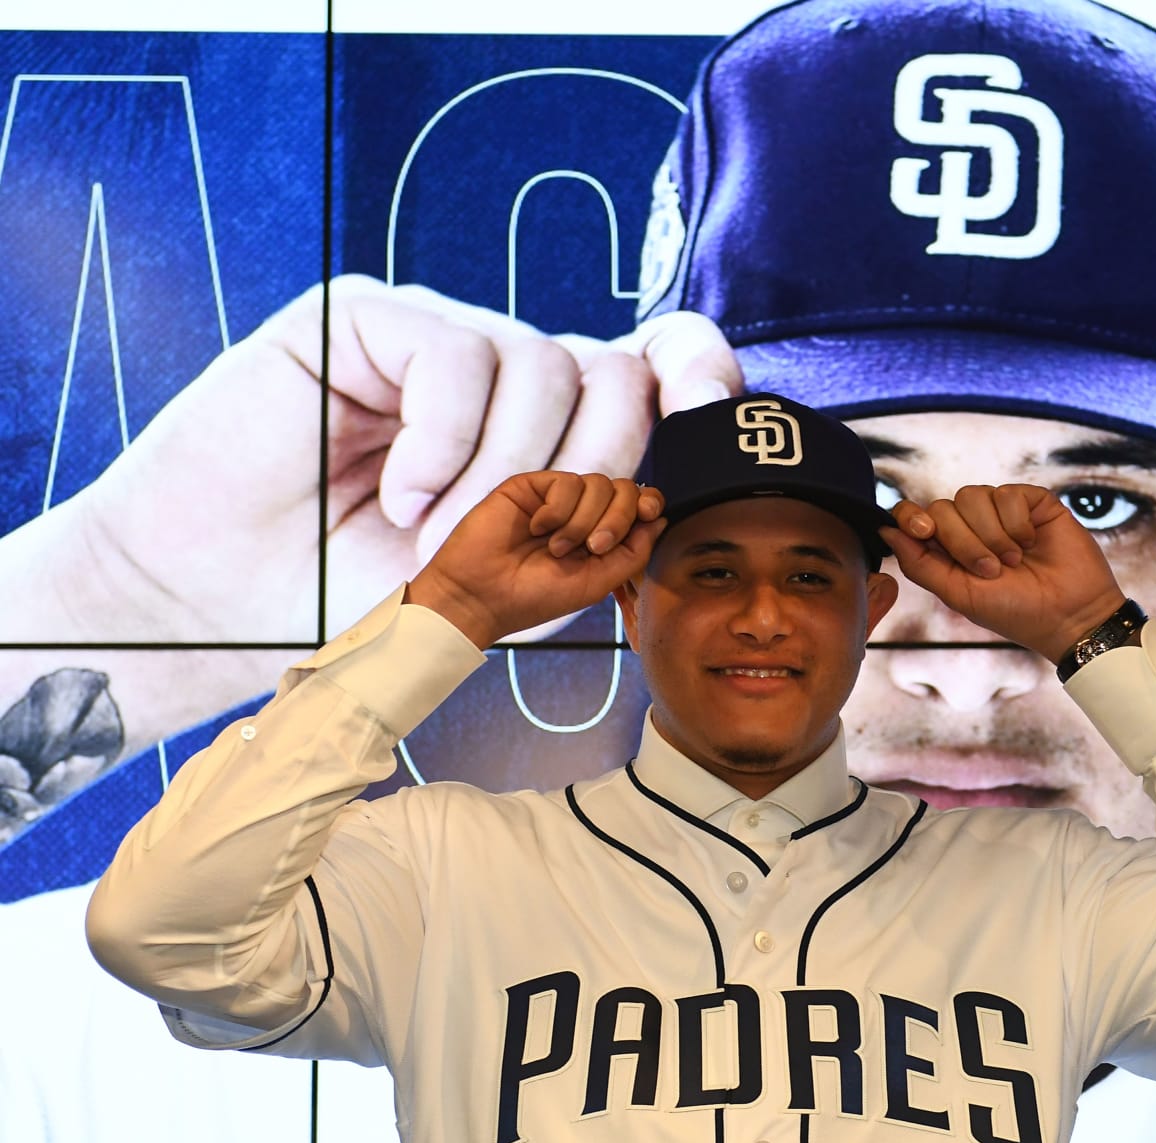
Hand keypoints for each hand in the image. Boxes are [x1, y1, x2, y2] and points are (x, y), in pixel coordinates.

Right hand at [30, 281, 741, 643]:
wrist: (227, 596)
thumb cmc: (361, 589)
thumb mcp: (499, 585)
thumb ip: (583, 538)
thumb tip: (662, 497)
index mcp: (550, 426)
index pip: (650, 366)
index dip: (695, 370)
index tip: (714, 405)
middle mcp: (506, 372)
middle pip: (614, 370)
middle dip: (594, 466)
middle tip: (525, 539)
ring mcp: (442, 338)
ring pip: (544, 364)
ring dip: (503, 475)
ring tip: (434, 536)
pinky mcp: (370, 318)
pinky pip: (455, 355)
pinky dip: (444, 443)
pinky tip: (401, 494)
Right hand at [407, 473, 665, 648]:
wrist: (483, 596)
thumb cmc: (537, 596)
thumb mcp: (598, 581)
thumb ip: (634, 552)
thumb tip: (660, 518)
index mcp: (602, 535)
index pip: (639, 504)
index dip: (649, 503)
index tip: (648, 515)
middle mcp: (583, 513)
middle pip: (625, 489)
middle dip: (619, 517)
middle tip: (595, 547)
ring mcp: (557, 498)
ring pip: (599, 484)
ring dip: (584, 521)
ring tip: (557, 548)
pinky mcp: (532, 486)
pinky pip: (567, 483)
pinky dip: (559, 510)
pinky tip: (538, 528)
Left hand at [879, 484, 1126, 662]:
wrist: (1068, 615)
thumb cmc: (1015, 612)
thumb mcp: (958, 593)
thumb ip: (919, 562)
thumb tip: (885, 529)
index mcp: (950, 549)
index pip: (916, 515)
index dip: (911, 516)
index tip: (923, 530)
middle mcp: (973, 526)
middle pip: (943, 507)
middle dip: (962, 541)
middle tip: (991, 570)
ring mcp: (1003, 512)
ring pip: (973, 496)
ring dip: (991, 535)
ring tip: (1013, 560)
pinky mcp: (1032, 501)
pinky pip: (1007, 494)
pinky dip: (1016, 523)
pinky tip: (1031, 542)